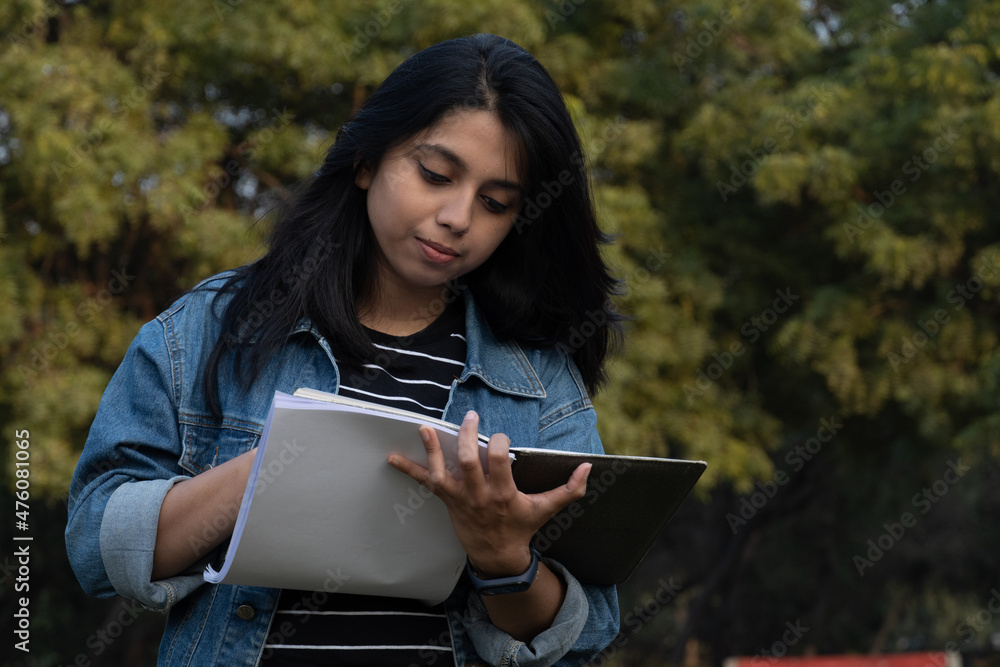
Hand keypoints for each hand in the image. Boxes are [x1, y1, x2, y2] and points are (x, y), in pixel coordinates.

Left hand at [387, 410, 591, 576]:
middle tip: (470, 417)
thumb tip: (588, 468)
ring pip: (443, 471)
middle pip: (469, 461)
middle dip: (467, 436)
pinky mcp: (447, 500)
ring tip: (424, 427)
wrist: (497, 556)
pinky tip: (391, 458)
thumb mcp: (546, 509)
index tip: (502, 438)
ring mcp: (460, 497)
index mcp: (504, 493)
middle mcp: (479, 494)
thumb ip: (569, 489)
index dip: (500, 444)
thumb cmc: (522, 528)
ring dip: (432, 449)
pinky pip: (425, 483)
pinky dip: (408, 469)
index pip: (500, 461)